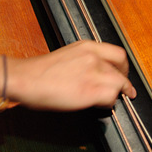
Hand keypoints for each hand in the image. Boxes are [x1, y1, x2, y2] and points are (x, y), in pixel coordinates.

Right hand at [9, 40, 135, 111]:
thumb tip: (97, 74)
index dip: (122, 67)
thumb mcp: (67, 56)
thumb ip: (85, 61)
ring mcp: (93, 72)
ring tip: (106, 99)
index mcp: (86, 46)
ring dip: (116, 93)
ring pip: (120, 83)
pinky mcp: (91, 90)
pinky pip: (112, 97)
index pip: (118, 54)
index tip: (121, 74)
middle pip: (122, 68)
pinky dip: (109, 103)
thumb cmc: (40, 70)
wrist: (27, 78)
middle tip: (122, 89)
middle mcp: (92, 56)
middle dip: (124, 80)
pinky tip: (98, 105)